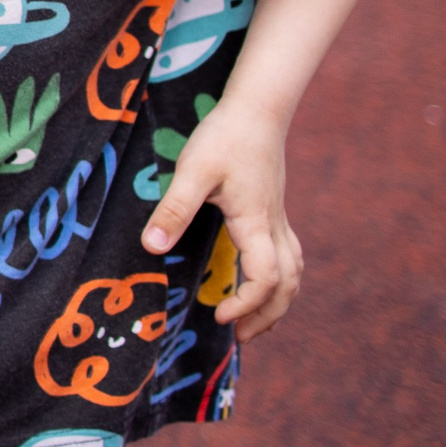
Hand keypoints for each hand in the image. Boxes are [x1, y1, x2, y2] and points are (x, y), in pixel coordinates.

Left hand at [139, 96, 303, 339]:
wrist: (257, 110)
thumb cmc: (226, 138)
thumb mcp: (193, 171)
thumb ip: (174, 209)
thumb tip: (151, 247)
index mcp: (256, 223)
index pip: (266, 278)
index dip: (247, 304)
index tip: (220, 316)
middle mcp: (273, 226)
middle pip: (289, 284)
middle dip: (269, 316)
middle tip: (241, 337)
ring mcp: (277, 218)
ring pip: (294, 271)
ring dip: (279, 300)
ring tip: (255, 321)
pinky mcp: (273, 209)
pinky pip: (287, 255)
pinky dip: (280, 278)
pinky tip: (259, 281)